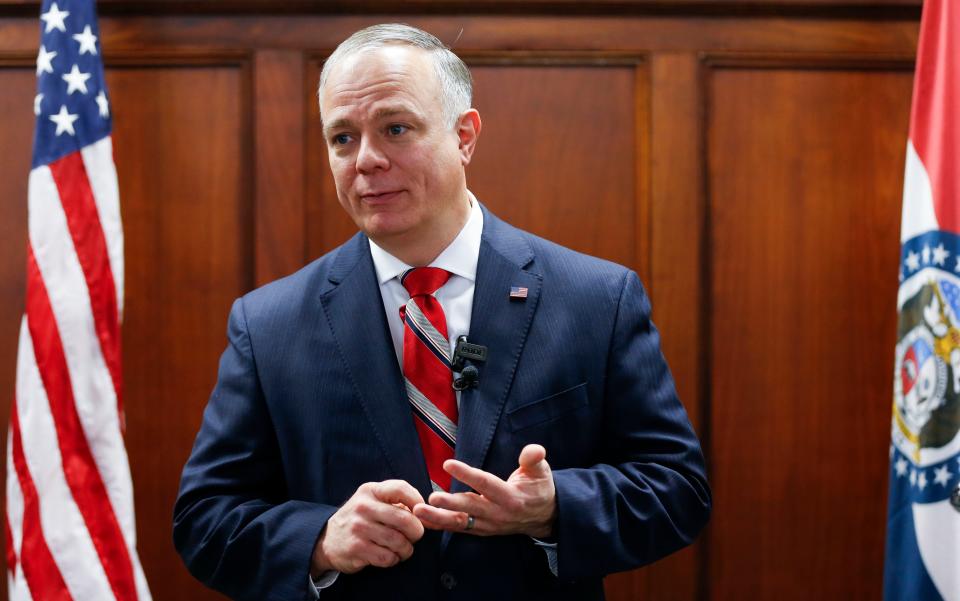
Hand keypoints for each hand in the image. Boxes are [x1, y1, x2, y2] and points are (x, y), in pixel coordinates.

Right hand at [311, 480, 424, 575]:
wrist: (327, 540)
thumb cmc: (360, 519)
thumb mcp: (372, 501)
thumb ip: (395, 502)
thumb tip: (423, 512)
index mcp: (370, 491)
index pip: (400, 488)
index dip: (417, 501)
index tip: (420, 513)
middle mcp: (363, 507)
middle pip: (405, 519)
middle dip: (417, 531)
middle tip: (415, 536)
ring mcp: (359, 528)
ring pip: (398, 541)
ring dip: (406, 549)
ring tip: (403, 549)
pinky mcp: (356, 548)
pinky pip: (387, 557)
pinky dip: (394, 559)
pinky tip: (390, 556)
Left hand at [413, 444, 556, 537]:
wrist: (544, 517)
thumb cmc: (540, 489)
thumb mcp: (541, 471)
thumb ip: (534, 459)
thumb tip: (534, 450)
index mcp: (511, 497)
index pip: (485, 483)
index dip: (467, 474)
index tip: (448, 464)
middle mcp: (497, 513)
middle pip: (470, 508)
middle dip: (449, 503)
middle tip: (430, 497)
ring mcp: (488, 525)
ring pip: (461, 523)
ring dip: (438, 518)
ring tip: (419, 511)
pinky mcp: (482, 530)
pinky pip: (459, 529)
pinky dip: (441, 526)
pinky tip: (424, 520)